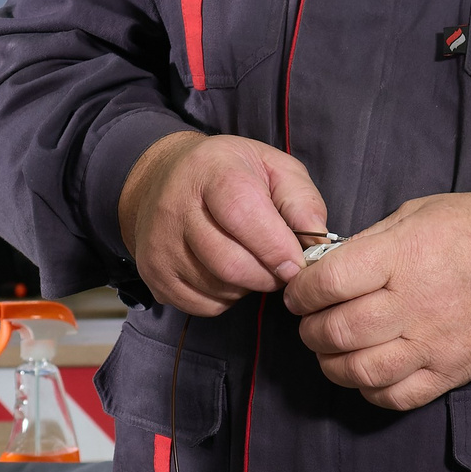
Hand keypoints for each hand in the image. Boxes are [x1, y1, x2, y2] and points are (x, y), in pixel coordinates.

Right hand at [118, 130, 327, 315]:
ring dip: (248, 286)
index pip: (242, 214)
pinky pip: (202, 305)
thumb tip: (318, 241)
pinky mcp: (153, 274)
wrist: (162, 178)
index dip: (275, 246)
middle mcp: (175, 208)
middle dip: (268, 275)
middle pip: (230, 263)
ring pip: (219, 288)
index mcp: (210, 172)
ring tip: (251, 261)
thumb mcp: (272, 167)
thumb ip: (301, 199)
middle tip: (281, 267)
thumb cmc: (227, 173)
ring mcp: (160, 245)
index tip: (297, 263)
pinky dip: (225, 298)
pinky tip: (226, 273)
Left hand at [281, 191, 470, 409]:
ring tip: (330, 350)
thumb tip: (326, 266)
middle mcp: (415, 304)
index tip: (299, 292)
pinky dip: (369, 390)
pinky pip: (396, 396)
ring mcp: (434, 343)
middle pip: (338, 331)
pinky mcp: (451, 371)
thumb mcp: (417, 214)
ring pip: (361, 370)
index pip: (328, 283)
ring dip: (332, 364)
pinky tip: (365, 372)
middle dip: (311, 329)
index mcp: (402, 256)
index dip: (302, 291)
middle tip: (310, 322)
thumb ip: (370, 242)